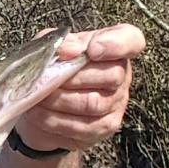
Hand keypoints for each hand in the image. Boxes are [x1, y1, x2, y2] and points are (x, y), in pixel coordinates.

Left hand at [15, 23, 145, 152]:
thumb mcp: (52, 48)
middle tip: (46, 78)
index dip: (115, 45)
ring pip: (92, 103)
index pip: (130, 40)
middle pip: (111, 76)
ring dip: (58, 100)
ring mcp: (117, 103)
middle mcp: (122, 74)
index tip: (92, 50)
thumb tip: (69, 50)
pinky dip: (54, 119)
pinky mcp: (104, 127)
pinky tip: (38, 112)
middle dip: (72, 78)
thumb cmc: (53, 67)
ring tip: (37, 96)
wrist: (41, 101)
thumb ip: (61, 43)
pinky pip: (81, 126)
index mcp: (114, 47)